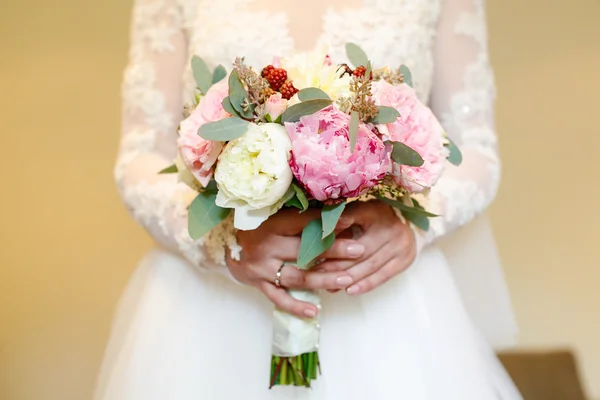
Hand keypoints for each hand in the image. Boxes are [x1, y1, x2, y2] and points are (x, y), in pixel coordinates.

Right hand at [226, 208, 364, 317]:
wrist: (227, 244)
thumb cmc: (259, 225)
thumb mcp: (277, 214)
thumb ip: (303, 216)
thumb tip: (337, 211)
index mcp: (272, 223)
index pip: (304, 222)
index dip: (328, 222)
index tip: (352, 219)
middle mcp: (266, 246)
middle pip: (304, 249)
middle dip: (333, 250)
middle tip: (359, 250)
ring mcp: (262, 268)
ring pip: (296, 276)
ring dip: (323, 278)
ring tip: (346, 279)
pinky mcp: (259, 284)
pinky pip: (279, 298)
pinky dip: (296, 306)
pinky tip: (315, 311)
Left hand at [316, 201, 416, 295]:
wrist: (406, 223)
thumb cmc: (372, 218)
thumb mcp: (356, 212)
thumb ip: (339, 222)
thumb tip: (316, 236)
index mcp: (374, 210)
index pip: (351, 218)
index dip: (333, 230)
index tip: (315, 243)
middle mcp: (390, 227)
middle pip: (359, 250)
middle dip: (336, 263)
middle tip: (316, 272)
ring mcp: (400, 244)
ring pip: (369, 265)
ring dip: (347, 277)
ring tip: (328, 285)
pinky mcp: (405, 260)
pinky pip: (382, 276)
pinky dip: (365, 285)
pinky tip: (349, 290)